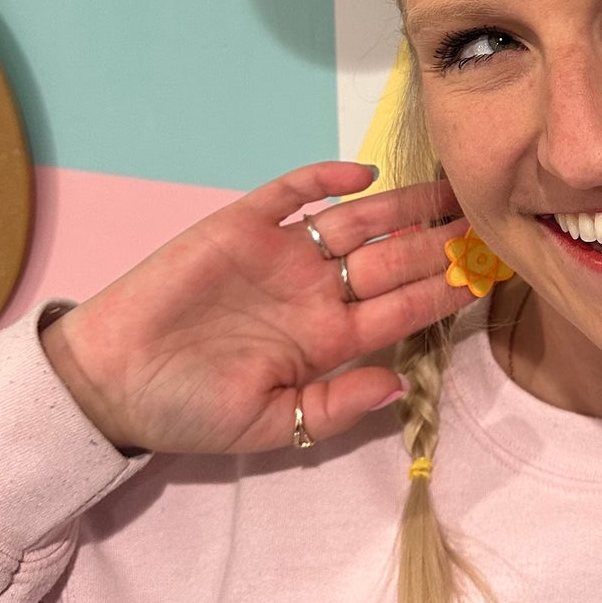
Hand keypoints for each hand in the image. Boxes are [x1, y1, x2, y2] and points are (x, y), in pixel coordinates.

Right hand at [40, 163, 462, 454]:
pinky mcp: (242, 224)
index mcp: (327, 341)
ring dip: (403, 206)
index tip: (491, 275)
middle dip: (440, 240)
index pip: (402, 310)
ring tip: (448, 190)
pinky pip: (291, 192)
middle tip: (489, 215)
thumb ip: (334, 407)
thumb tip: (400, 387)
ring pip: (357, 222)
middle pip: (392, 259)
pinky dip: (325, 179)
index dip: (445, 292)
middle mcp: (314, 292)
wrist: (110, 382)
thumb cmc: (186, 409)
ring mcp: (282, 254)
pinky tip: (365, 175)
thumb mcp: (267, 427)